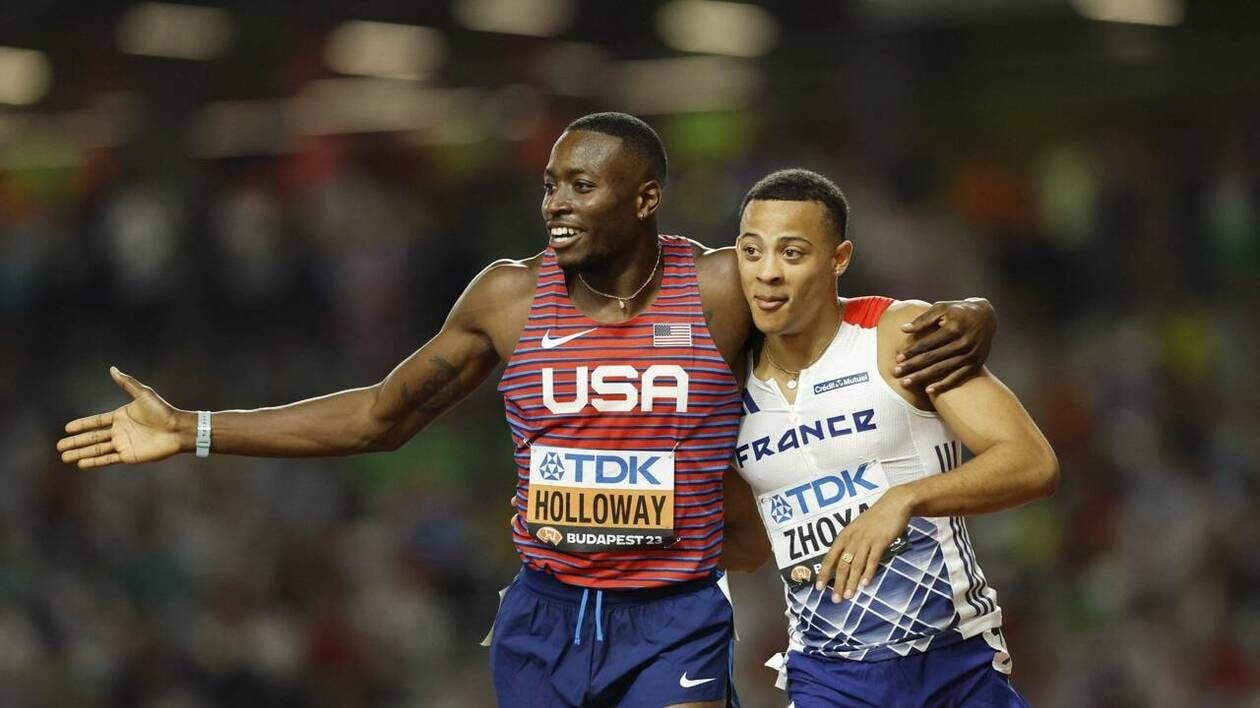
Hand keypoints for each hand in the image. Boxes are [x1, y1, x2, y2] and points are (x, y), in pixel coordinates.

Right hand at [57, 367, 185, 468]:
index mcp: (120, 416)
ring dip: (80, 453)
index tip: (67, 428)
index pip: (96, 421)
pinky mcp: (128, 455)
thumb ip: (127, 383)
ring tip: (64, 457)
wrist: (177, 429)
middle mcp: (119, 431)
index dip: (81, 425)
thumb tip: (112, 368)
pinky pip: (107, 459)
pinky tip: (81, 464)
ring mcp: (123, 444)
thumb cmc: (163, 411)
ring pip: (96, 450)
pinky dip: (94, 462)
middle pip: (92, 437)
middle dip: (75, 442)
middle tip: (59, 446)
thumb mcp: (143, 394)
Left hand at [814, 488, 912, 602]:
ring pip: (856, 564)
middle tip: (835, 600)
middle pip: (842, 564)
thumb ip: (852, 544)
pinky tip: (864, 584)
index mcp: (845, 536)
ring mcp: (866, 540)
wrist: (894, 504)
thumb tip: (847, 564)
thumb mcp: (858, 529)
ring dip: (851, 582)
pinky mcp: (880, 541)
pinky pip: (872, 559)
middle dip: (837, 583)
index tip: (818, 588)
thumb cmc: (876, 519)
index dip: (824, 573)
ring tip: (848, 596)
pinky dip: (868, 572)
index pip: (830, 557)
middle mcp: (852, 538)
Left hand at [896, 298, 995, 393]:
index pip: (928, 343)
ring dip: (923, 377)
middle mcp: (963, 343)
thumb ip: (923, 319)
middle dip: (913, 366)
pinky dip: (943, 385)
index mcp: (954, 328)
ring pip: (942, 370)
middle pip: (933, 358)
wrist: (986, 317)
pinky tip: (929, 390)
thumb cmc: (959, 311)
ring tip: (906, 382)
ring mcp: (970, 355)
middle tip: (896, 373)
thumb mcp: (942, 307)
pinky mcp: (976, 364)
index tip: (898, 358)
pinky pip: (957, 377)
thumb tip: (904, 329)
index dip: (912, 351)